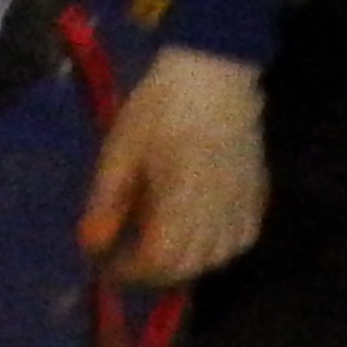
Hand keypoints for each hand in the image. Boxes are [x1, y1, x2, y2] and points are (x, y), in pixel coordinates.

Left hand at [77, 46, 267, 286]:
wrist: (213, 74)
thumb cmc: (161, 108)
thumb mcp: (121, 151)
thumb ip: (106, 202)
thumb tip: (90, 246)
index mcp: (181, 203)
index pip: (157, 262)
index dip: (129, 272)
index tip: (104, 263)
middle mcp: (217, 214)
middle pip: (186, 268)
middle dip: (152, 270)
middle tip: (126, 253)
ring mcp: (242, 207)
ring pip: (216, 259)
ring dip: (185, 262)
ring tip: (159, 241)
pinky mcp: (257, 196)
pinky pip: (241, 240)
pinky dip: (217, 247)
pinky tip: (198, 230)